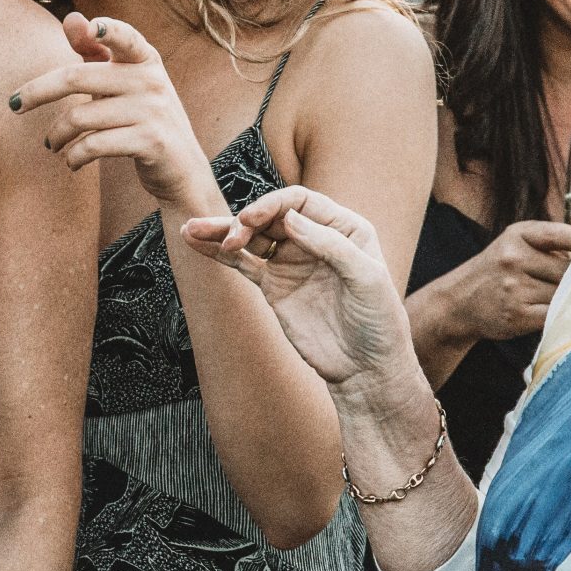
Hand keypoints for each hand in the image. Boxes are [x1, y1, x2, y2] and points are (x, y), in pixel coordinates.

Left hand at [9, 14, 210, 205]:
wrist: (181, 167)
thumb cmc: (142, 117)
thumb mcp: (123, 82)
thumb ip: (96, 52)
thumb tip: (70, 18)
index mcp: (145, 59)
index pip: (125, 36)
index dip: (108, 30)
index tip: (91, 28)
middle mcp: (152, 80)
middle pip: (77, 78)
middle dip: (37, 91)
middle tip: (13, 105)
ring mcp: (153, 111)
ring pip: (80, 117)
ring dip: (56, 135)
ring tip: (51, 143)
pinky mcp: (151, 142)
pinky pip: (94, 145)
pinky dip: (74, 156)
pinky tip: (71, 161)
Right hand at [179, 185, 411, 387]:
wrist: (366, 368)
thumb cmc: (379, 321)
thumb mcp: (367, 278)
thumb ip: (331, 245)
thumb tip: (289, 219)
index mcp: (342, 227)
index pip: (300, 202)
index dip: (273, 206)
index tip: (253, 220)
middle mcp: (314, 238)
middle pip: (271, 217)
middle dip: (245, 221)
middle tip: (231, 235)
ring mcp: (291, 262)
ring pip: (251, 238)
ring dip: (222, 231)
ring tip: (191, 229)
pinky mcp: (274, 286)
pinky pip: (242, 263)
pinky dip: (219, 253)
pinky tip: (195, 242)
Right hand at [411, 221, 570, 345]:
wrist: (458, 302)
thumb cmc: (497, 272)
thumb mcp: (515, 246)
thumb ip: (551, 247)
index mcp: (518, 234)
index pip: (563, 235)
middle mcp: (514, 257)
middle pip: (569, 269)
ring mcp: (514, 287)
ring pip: (564, 293)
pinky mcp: (517, 314)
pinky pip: (555, 315)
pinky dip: (568, 317)